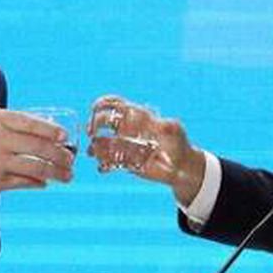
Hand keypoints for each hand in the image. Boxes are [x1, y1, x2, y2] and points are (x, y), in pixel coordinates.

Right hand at [0, 109, 73, 201]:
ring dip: (56, 172)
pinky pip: (24, 182)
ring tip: (67, 175)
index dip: (52, 131)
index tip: (65, 137)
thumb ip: (16, 125)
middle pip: (40, 147)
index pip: (32, 123)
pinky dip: (38, 183)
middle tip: (71, 160)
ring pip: (36, 168)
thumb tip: (50, 132)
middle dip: (61, 155)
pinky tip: (45, 183)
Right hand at [86, 95, 204, 204]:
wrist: (181, 166)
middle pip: (103, 121)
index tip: (94, 110)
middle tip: (91, 134)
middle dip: (94, 124)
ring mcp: (124, 145)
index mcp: (137, 117)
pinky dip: (103, 165)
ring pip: (103, 143)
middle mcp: (127, 129)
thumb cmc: (179, 143)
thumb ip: (167, 126)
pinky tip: (103, 168)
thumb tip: (164, 124)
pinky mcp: (125, 162)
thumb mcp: (175, 131)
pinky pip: (109, 162)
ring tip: (94, 153)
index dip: (103, 104)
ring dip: (95, 147)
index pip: (116, 104)